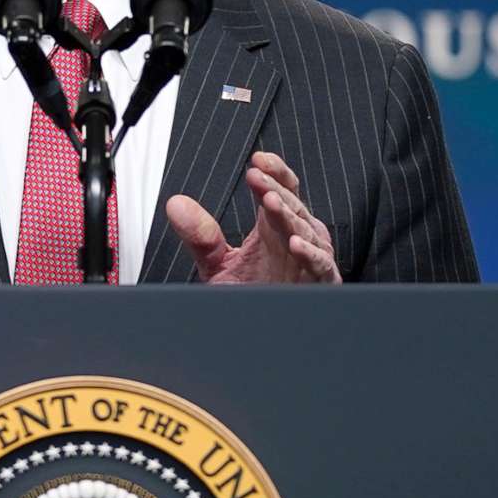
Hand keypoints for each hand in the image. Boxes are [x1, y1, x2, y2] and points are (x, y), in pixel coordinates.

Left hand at [164, 152, 339, 284]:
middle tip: (257, 177)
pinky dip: (311, 255)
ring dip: (289, 216)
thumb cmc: (247, 297)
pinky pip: (321, 266)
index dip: (274, 173)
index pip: (282, 191)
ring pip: (307, 232)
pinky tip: (294, 244)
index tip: (257, 161)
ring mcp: (309, 261)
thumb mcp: (217, 264)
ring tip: (270, 202)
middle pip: (293, 206)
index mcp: (274, 230)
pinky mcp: (320, 284)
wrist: (252, 336)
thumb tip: (176, 204)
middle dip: (275, 190)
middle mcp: (294, 241)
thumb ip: (200, 236)